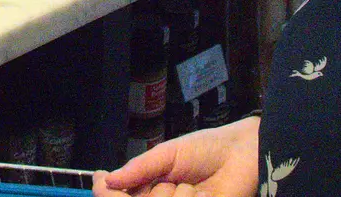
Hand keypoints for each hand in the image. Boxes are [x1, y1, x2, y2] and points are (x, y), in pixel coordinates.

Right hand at [92, 116, 259, 196]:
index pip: (121, 195)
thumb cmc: (207, 149)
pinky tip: (197, 193)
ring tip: (189, 187)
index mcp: (152, 186)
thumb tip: (108, 180)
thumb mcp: (167, 154)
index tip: (98, 180)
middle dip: (142, 195)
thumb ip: (139, 168)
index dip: (107, 192)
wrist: (242, 155)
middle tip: (165, 184)